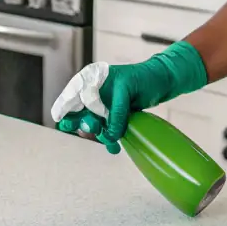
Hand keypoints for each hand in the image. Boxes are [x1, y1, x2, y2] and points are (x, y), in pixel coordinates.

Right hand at [51, 41, 206, 152]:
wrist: (162, 80)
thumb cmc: (144, 77)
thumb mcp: (126, 91)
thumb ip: (115, 113)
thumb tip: (109, 135)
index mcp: (91, 80)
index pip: (71, 95)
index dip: (64, 109)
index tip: (65, 122)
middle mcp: (93, 94)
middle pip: (78, 114)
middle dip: (85, 125)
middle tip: (94, 128)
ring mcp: (103, 106)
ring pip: (92, 126)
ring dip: (100, 135)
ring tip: (111, 141)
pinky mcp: (113, 116)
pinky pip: (106, 130)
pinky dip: (109, 139)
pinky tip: (114, 148)